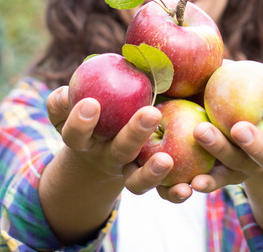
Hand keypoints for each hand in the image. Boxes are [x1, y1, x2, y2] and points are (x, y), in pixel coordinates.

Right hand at [45, 87, 178, 195]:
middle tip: (151, 113)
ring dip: (150, 173)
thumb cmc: (94, 110)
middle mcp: (107, 156)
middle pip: (118, 150)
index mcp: (85, 140)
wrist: (104, 146)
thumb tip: (91, 69)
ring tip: (166, 161)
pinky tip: (187, 189)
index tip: (91, 103)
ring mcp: (128, 172)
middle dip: (133, 134)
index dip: (80, 122)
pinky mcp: (149, 182)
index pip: (75, 133)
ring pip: (136, 181)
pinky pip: (161, 192)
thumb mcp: (80, 101)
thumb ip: (79, 87)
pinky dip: (173, 193)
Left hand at [179, 70, 262, 193]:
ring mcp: (252, 167)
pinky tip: (192, 181)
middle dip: (255, 142)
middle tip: (239, 128)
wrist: (252, 137)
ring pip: (239, 163)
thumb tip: (225, 58)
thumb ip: (254, 72)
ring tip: (200, 131)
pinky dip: (207, 182)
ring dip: (220, 149)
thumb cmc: (258, 98)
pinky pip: (219, 180)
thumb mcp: (262, 84)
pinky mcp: (230, 177)